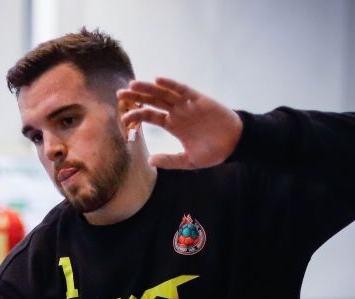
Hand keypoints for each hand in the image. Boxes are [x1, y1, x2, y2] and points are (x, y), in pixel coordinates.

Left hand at [118, 77, 242, 169]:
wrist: (235, 144)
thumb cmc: (213, 152)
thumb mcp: (188, 160)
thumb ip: (170, 160)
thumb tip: (149, 161)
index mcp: (174, 125)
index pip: (150, 116)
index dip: (137, 114)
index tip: (123, 116)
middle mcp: (178, 112)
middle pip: (153, 101)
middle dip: (136, 97)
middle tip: (119, 94)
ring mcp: (187, 104)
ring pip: (164, 93)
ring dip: (149, 88)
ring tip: (133, 85)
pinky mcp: (199, 99)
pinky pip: (182, 89)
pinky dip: (171, 84)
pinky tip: (158, 80)